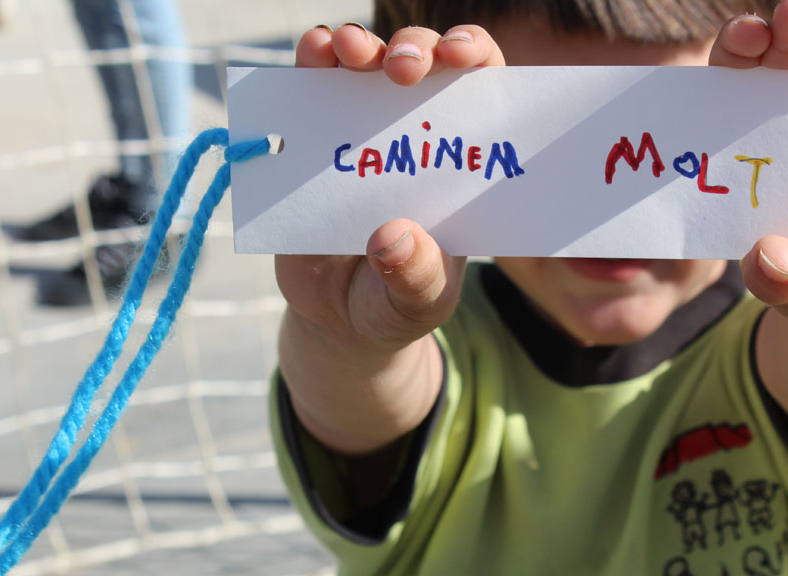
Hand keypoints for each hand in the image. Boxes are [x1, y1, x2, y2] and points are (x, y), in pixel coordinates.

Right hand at [275, 25, 503, 453]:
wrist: (339, 320)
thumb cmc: (397, 303)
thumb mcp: (418, 302)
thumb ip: (416, 277)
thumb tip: (393, 239)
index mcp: (459, 162)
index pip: (480, 88)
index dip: (473, 55)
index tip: (460, 56)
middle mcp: (415, 132)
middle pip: (423, 62)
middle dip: (413, 48)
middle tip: (399, 66)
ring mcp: (362, 130)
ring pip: (363, 63)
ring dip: (355, 44)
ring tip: (343, 49)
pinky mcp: (313, 141)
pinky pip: (309, 90)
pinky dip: (308, 65)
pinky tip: (309, 57)